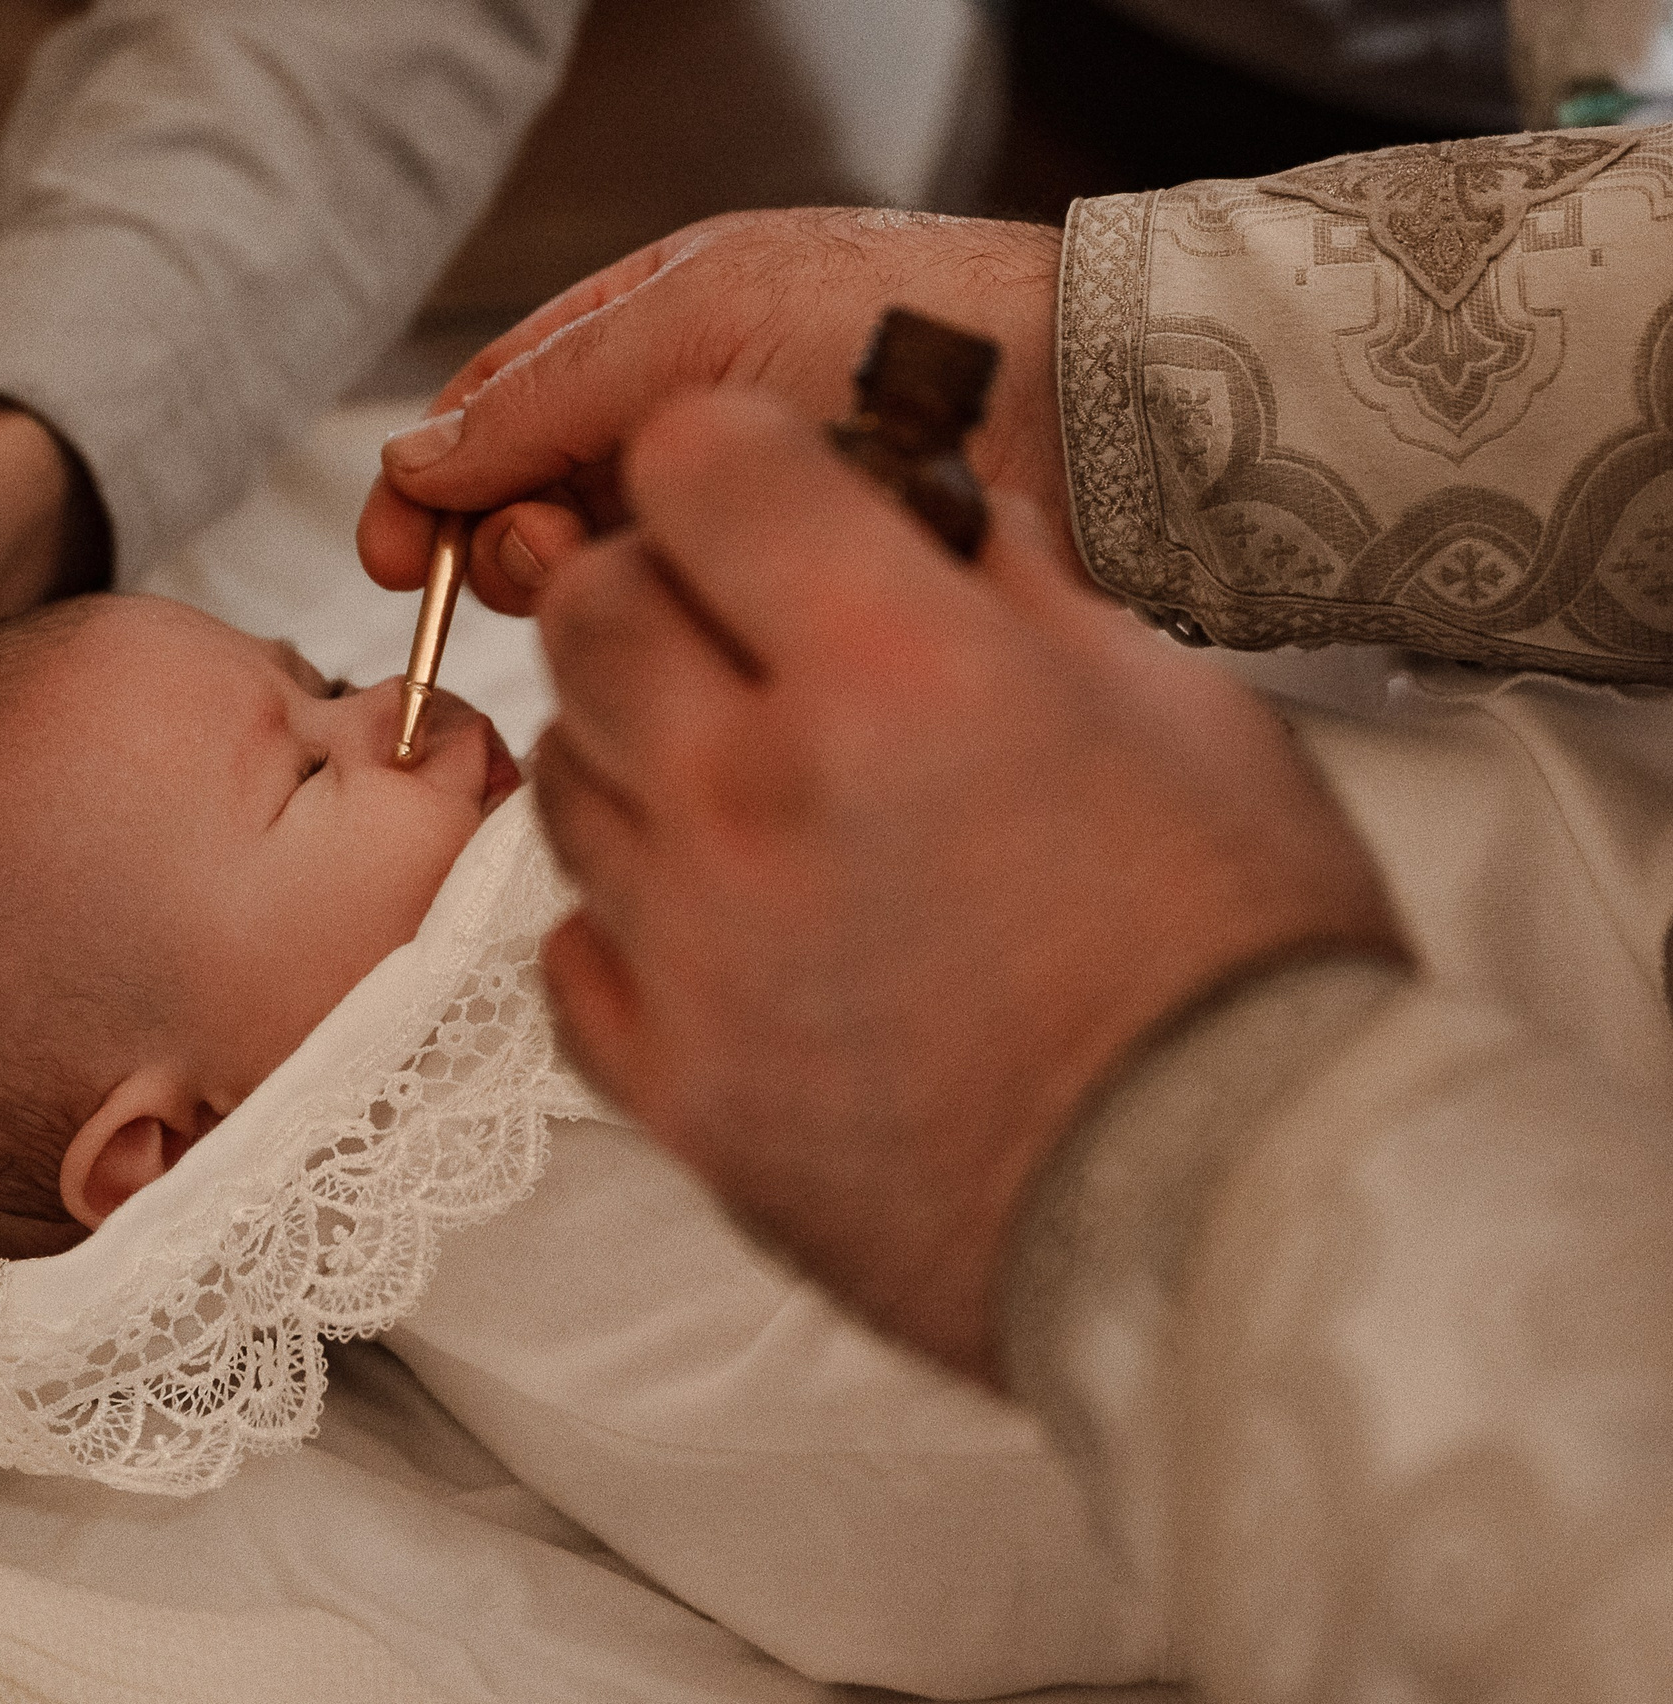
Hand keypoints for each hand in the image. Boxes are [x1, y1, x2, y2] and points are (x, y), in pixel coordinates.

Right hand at [356, 208, 1069, 616]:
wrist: (1080, 401)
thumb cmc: (903, 323)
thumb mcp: (694, 324)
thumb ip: (547, 392)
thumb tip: (418, 454)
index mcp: (654, 333)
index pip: (498, 410)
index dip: (431, 484)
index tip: (394, 555)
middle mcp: (686, 427)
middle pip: (534, 501)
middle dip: (510, 536)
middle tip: (543, 552)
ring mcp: (738, 514)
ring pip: (605, 570)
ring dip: (586, 581)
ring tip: (629, 572)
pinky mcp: (793, 590)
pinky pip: (689, 624)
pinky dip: (667, 629)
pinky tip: (691, 628)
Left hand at [532, 389, 1405, 1382]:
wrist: (1224, 1208)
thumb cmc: (1232, 949)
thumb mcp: (1168, 705)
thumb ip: (1006, 588)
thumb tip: (922, 520)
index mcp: (891, 666)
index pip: (695, 464)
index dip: (728, 458)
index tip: (762, 493)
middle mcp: (752, 793)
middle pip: (590, 613)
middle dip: (656, 588)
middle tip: (741, 636)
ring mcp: (691, 949)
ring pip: (563, 774)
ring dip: (635, 749)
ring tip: (749, 790)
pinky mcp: (669, 1084)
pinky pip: (572, 944)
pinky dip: (632, 915)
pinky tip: (728, 924)